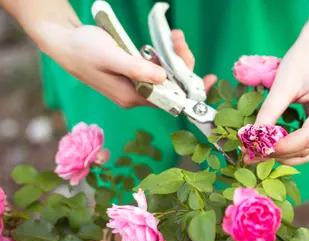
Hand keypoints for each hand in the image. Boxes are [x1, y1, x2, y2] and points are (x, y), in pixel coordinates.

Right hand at [41, 26, 215, 108]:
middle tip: (179, 39)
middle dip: (181, 64)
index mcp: (131, 97)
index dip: (191, 91)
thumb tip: (163, 79)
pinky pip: (158, 68)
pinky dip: (165, 55)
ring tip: (174, 35)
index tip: (209, 80)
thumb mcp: (111, 57)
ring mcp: (136, 84)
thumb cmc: (83, 49)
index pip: (170, 100)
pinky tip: (167, 40)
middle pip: (172, 86)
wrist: (63, 42)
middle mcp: (136, 95)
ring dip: (174, 56)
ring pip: (167, 75)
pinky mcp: (135, 73)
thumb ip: (136, 69)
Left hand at [250, 38, 308, 165]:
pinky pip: (307, 146)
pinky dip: (288, 149)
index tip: (257, 148)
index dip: (283, 147)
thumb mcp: (283, 83)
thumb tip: (252, 136)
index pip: (308, 137)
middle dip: (279, 154)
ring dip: (282, 156)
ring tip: (256, 153)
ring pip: (308, 152)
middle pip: (308, 148)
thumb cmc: (302, 61)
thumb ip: (270, 111)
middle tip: (249, 155)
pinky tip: (269, 147)